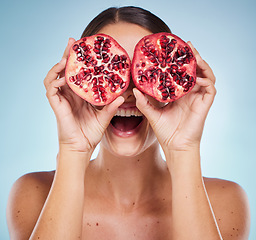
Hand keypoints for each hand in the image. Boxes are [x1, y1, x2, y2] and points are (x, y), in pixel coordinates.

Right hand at [44, 38, 123, 153]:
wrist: (82, 147)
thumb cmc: (91, 132)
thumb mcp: (104, 117)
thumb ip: (112, 107)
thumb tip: (124, 96)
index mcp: (80, 95)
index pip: (78, 73)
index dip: (80, 60)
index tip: (86, 48)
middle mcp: (69, 94)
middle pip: (66, 70)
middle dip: (68, 55)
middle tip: (73, 41)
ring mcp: (62, 98)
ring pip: (55, 76)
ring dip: (59, 65)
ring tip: (67, 56)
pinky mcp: (56, 104)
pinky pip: (51, 88)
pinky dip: (54, 80)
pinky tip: (63, 76)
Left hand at [133, 42, 215, 152]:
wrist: (175, 146)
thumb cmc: (165, 131)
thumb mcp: (152, 114)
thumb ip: (144, 102)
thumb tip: (135, 90)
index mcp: (179, 94)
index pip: (182, 73)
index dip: (180, 62)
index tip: (173, 50)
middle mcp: (190, 93)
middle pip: (195, 70)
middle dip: (192, 57)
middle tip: (186, 44)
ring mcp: (198, 98)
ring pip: (206, 75)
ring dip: (202, 64)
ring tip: (194, 54)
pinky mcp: (205, 104)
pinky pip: (210, 88)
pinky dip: (206, 80)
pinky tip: (196, 77)